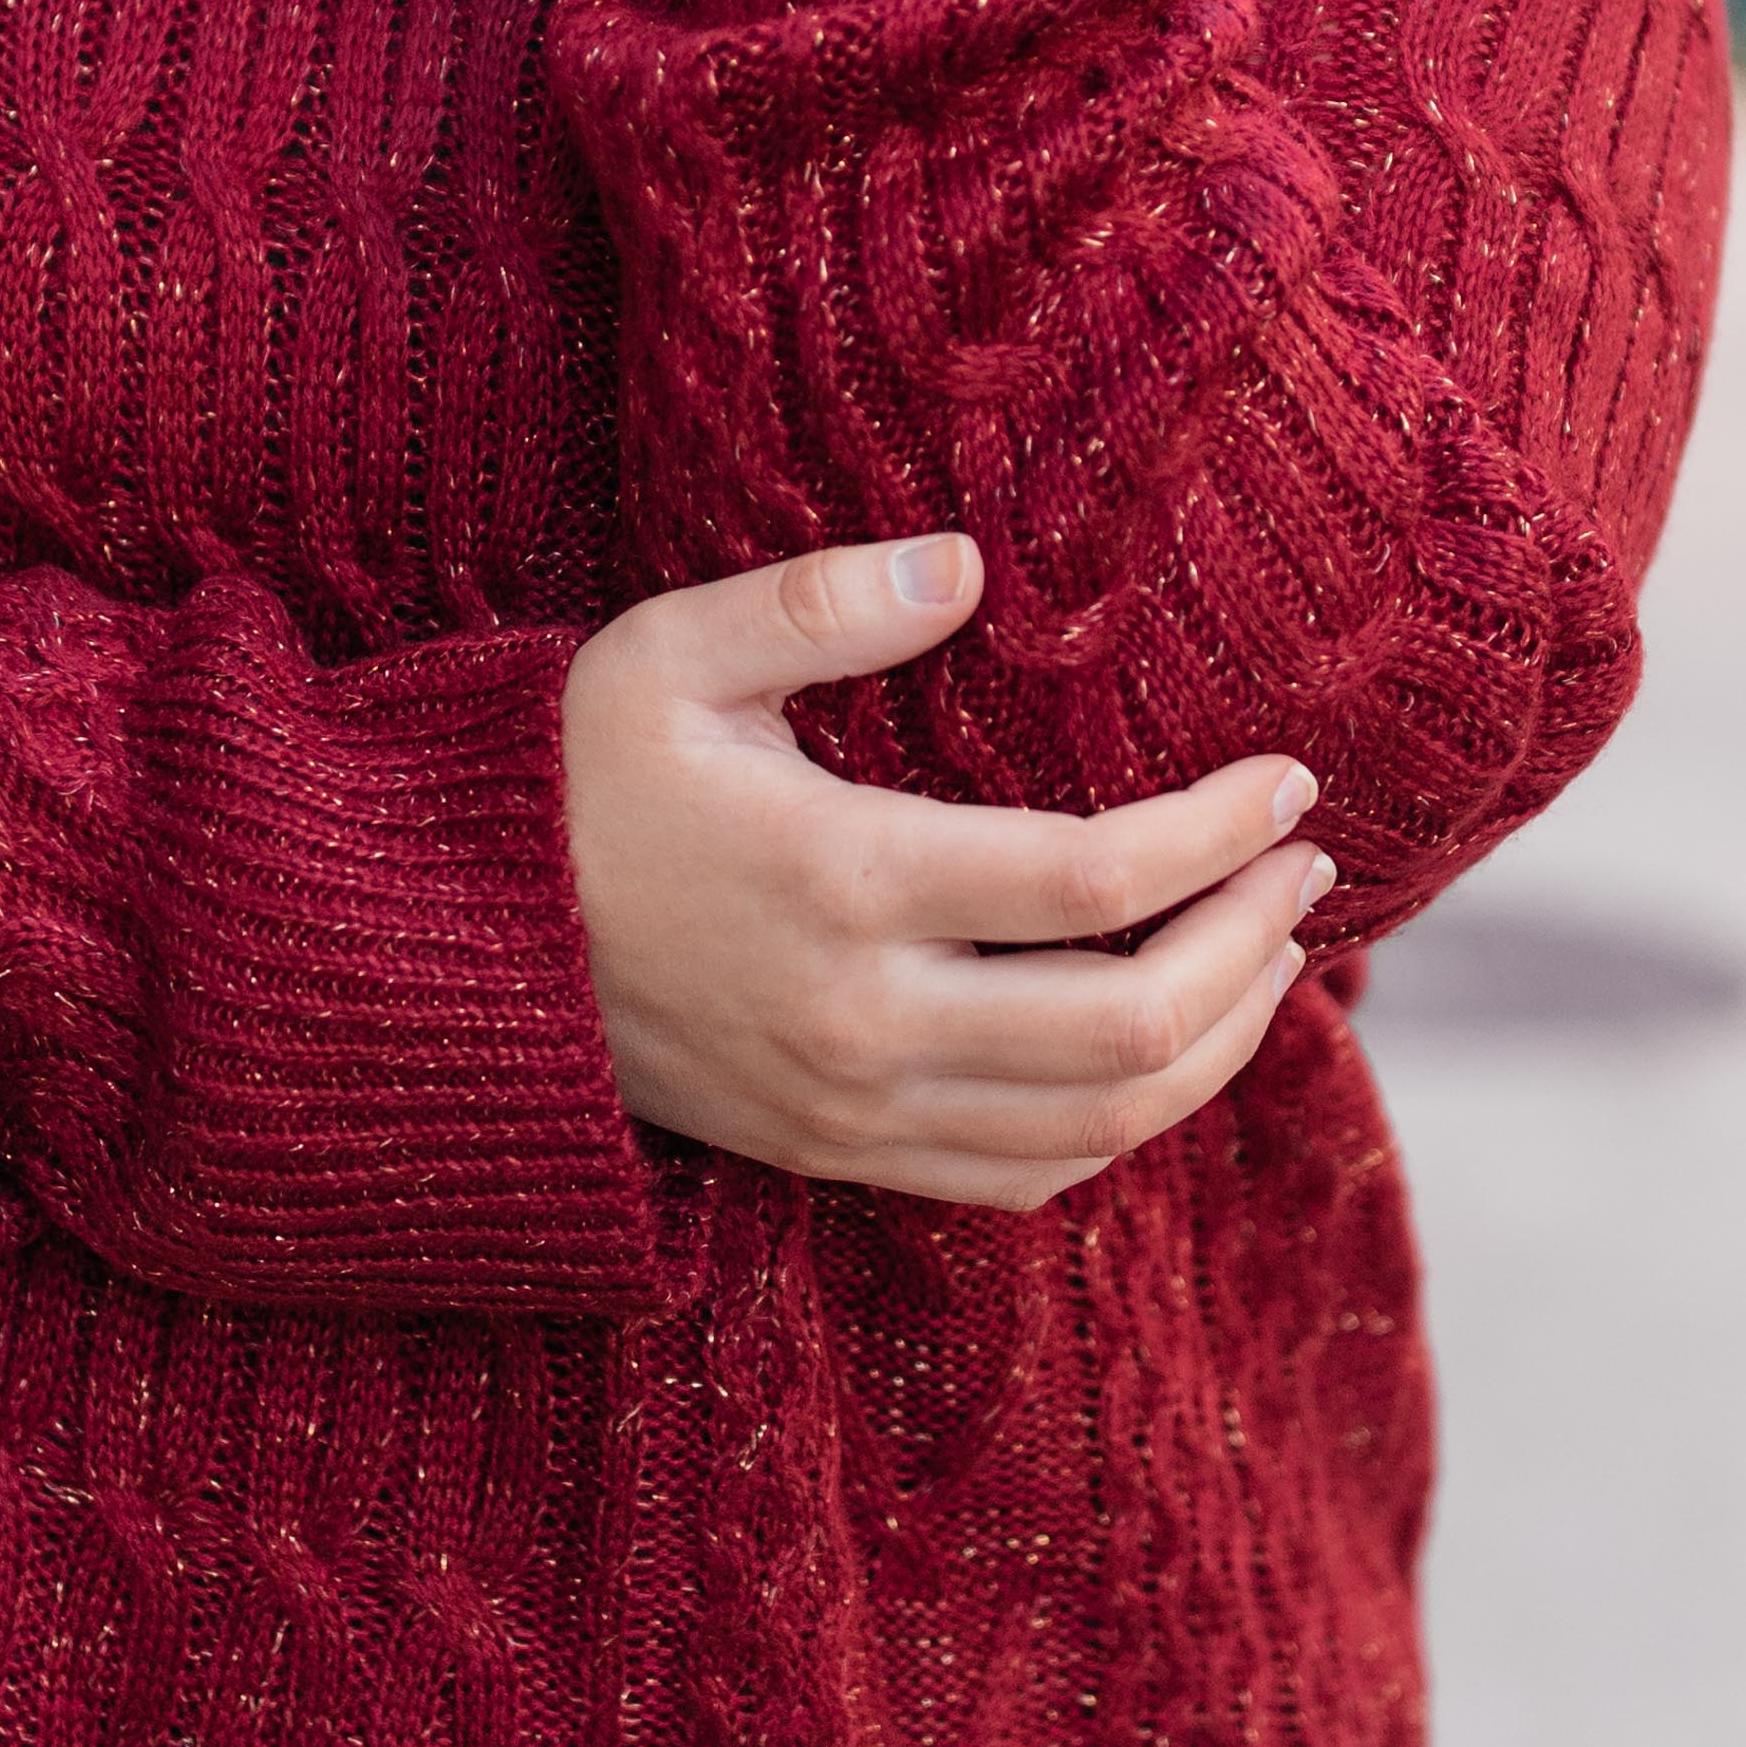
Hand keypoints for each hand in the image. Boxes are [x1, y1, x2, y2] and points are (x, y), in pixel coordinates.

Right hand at [560, 533, 1331, 1210]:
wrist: (444, 950)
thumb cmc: (569, 779)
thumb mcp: (672, 655)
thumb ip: (821, 603)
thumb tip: (967, 567)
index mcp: (843, 882)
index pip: (1097, 884)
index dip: (1219, 834)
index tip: (1288, 782)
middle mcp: (864, 1021)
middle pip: (1131, 1030)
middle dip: (1251, 947)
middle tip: (1301, 866)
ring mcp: (852, 1109)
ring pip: (1099, 1125)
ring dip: (1215, 1045)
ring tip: (1266, 954)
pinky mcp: (836, 1156)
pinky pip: (1024, 1179)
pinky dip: (1122, 1127)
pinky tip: (1161, 1053)